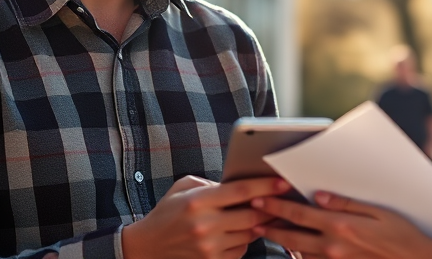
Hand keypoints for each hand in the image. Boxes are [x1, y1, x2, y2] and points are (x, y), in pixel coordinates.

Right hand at [122, 175, 290, 258]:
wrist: (148, 247)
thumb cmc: (168, 213)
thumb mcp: (183, 188)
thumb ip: (211, 184)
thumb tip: (240, 182)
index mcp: (198, 202)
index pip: (241, 192)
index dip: (265, 185)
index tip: (282, 181)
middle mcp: (205, 225)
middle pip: (252, 215)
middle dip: (271, 206)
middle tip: (283, 198)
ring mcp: (209, 247)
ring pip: (250, 234)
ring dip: (260, 223)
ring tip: (264, 213)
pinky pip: (241, 249)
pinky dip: (246, 239)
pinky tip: (241, 231)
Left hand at [250, 191, 431, 258]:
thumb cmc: (401, 234)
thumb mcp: (377, 212)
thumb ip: (345, 203)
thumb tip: (319, 196)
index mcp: (340, 227)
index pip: (299, 214)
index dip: (277, 205)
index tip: (260, 198)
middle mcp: (333, 248)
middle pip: (291, 236)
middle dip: (270, 224)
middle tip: (253, 217)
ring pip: (298, 253)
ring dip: (282, 242)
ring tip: (268, 230)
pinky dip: (300, 256)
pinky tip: (295, 249)